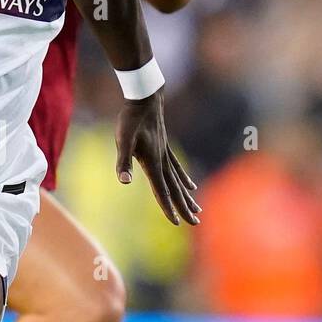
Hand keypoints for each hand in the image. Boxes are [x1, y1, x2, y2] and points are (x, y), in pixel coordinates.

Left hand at [116, 91, 199, 225]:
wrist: (145, 98)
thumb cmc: (131, 120)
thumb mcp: (123, 141)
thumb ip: (124, 162)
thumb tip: (124, 182)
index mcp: (153, 163)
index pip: (162, 190)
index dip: (168, 207)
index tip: (177, 223)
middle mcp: (163, 161)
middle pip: (175, 189)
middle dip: (184, 208)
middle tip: (195, 223)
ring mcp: (166, 154)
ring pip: (179, 181)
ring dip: (187, 197)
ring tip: (197, 211)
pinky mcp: (165, 148)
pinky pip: (177, 169)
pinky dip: (184, 179)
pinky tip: (191, 186)